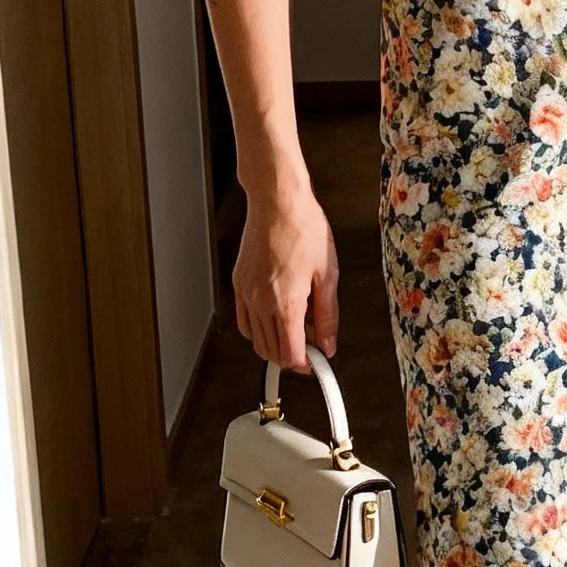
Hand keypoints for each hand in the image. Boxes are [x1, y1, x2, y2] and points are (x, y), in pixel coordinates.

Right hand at [233, 178, 338, 372]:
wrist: (278, 202)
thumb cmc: (304, 229)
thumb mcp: (327, 275)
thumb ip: (327, 316)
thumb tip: (328, 344)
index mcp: (285, 303)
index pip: (290, 354)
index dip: (305, 364)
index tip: (317, 361)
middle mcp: (260, 302)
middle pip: (270, 352)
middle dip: (291, 357)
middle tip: (310, 347)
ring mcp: (246, 293)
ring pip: (255, 340)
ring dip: (275, 345)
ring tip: (297, 330)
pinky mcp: (238, 284)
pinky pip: (244, 321)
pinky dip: (259, 330)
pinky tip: (276, 318)